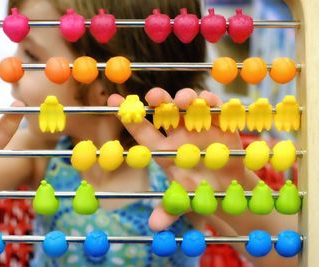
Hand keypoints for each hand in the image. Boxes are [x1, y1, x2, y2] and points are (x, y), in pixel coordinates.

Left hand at [107, 88, 246, 230]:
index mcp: (162, 147)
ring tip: (183, 100)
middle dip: (158, 99)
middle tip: (153, 96)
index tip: (112, 99)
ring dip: (184, 98)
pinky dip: (211, 102)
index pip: (141, 129)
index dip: (127, 115)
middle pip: (163, 110)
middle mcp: (176, 132)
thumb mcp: (183, 202)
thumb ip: (169, 210)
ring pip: (187, 105)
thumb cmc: (198, 192)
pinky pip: (214, 108)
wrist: (227, 189)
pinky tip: (209, 101)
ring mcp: (197, 125)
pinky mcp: (218, 123)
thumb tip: (154, 226)